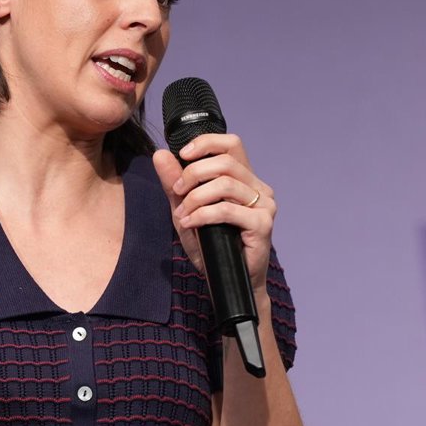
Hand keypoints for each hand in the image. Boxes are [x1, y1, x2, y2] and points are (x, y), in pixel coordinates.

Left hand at [152, 133, 276, 290]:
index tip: (182, 154)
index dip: (206, 143)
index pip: (232, 144)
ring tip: (183, 214)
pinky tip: (190, 223)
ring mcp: (264, 205)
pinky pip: (227, 210)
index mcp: (245, 179)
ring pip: (226, 184)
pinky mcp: (263, 224)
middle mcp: (259, 188)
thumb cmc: (211, 246)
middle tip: (177, 191)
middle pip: (225, 162)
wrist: (226, 282)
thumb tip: (160, 154)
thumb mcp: (185, 210)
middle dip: (193, 173)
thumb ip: (174, 183)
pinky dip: (203, 214)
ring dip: (196, 197)